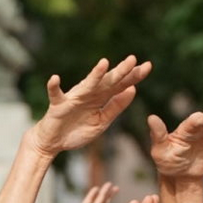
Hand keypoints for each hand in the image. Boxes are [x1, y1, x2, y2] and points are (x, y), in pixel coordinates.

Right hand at [29, 57, 151, 155]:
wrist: (54, 142)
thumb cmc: (77, 131)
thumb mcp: (102, 122)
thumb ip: (116, 107)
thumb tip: (133, 89)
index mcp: (101, 98)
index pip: (120, 85)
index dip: (133, 76)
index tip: (148, 66)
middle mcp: (89, 94)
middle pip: (107, 81)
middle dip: (120, 71)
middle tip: (133, 59)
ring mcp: (73, 99)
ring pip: (86, 85)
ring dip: (95, 74)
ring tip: (104, 63)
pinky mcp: (58, 106)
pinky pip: (55, 95)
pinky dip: (54, 87)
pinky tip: (55, 79)